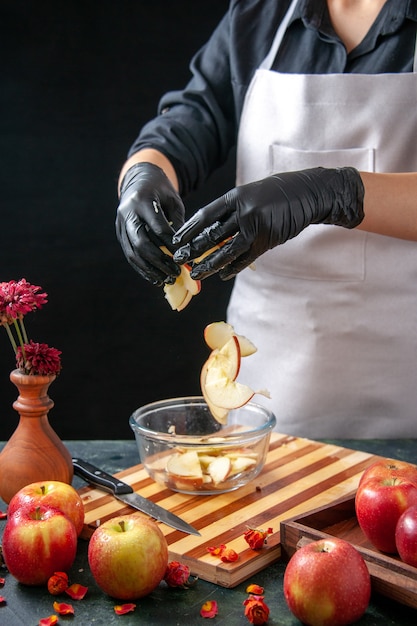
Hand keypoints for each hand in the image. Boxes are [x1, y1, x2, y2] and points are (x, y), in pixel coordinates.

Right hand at [116, 162, 184, 284]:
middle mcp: (127, 213)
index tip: (184, 256)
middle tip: (176, 272)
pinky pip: (130, 255)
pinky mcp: (119, 234)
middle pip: (141, 243)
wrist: (138, 180)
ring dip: (151, 269)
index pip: (157, 227)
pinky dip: (142, 269)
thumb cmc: (161, 190)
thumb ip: (178, 223)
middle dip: (160, 260)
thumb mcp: (173, 200)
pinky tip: (155, 278)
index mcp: (142, 200)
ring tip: (167, 279)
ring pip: (133, 253)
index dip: (171, 244)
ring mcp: (120, 224)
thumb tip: (186, 250)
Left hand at [172, 167, 363, 279]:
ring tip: (195, 273)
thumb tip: (209, 231)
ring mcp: (255, 227)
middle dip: (193, 249)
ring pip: (226, 250)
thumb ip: (231, 211)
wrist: (306, 194)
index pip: (205, 216)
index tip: (175, 240)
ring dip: (208, 264)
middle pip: (212, 234)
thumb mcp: (249, 194)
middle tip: (179, 259)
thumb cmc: (274, 194)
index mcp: (235, 197)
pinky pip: (245, 258)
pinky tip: (221, 275)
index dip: (189, 229)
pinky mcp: (267, 241)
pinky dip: (232, 268)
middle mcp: (243, 211)